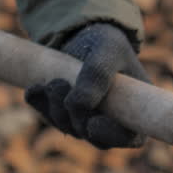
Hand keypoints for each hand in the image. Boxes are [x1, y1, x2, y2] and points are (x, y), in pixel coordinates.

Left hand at [25, 23, 150, 148]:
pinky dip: (39, 101)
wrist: (85, 34)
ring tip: (56, 80)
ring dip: (54, 105)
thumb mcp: (109, 50)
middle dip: (73, 114)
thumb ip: (98, 74)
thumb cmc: (108, 43)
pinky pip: (45, 116)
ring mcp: (85, 120)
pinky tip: (38, 86)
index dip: (111, 136)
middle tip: (62, 84)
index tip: (93, 123)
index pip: (129, 138)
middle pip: (91, 135)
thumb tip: (78, 106)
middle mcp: (111, 121)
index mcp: (134, 110)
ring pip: (66, 126)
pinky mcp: (61, 113)